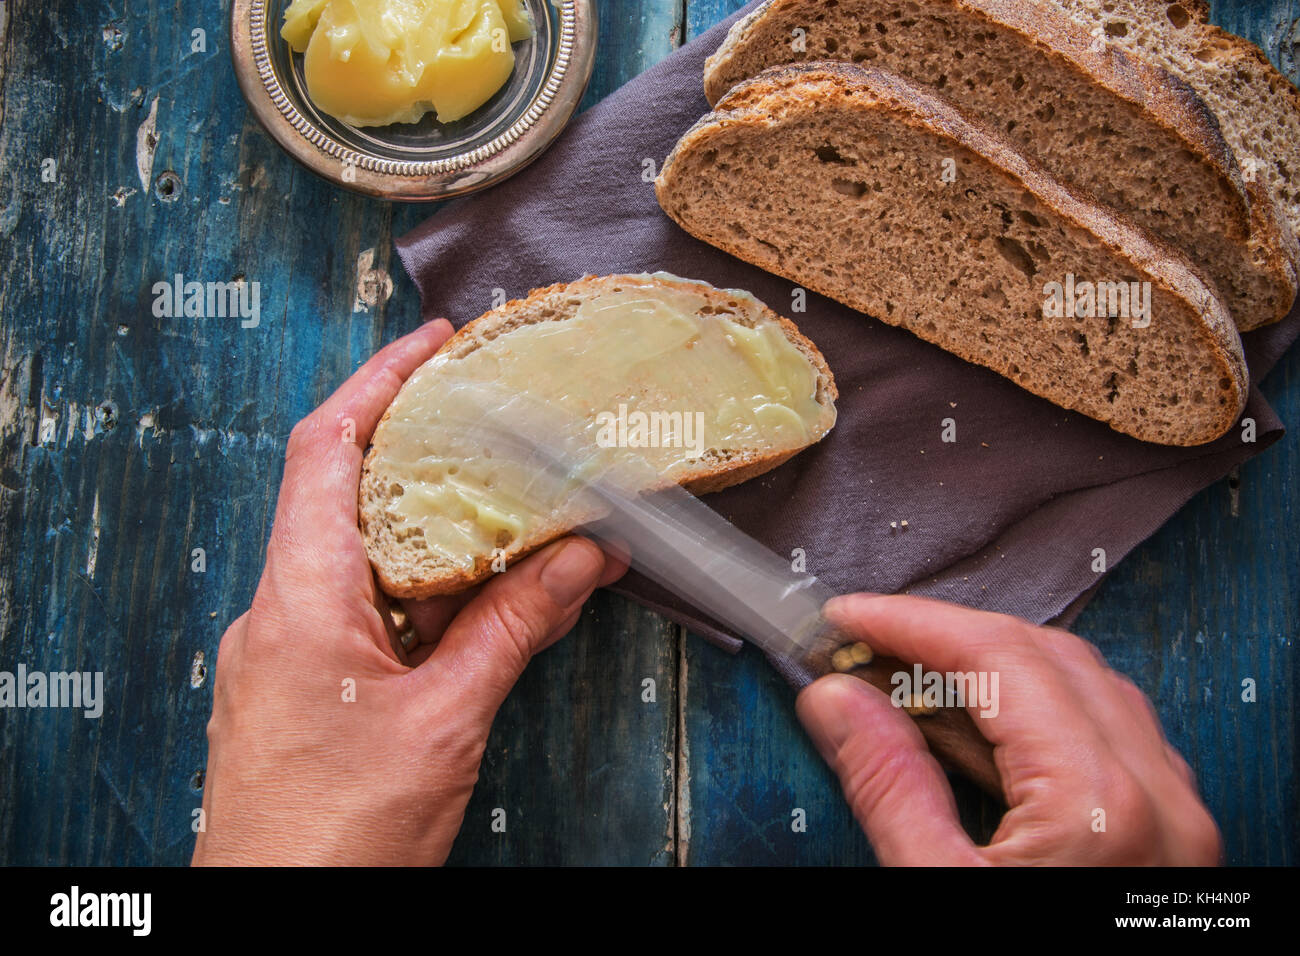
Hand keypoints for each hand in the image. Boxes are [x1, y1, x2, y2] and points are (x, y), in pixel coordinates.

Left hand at [192, 320, 623, 865]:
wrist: (273, 918)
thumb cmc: (336, 835)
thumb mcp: (444, 722)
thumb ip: (509, 631)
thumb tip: (579, 561)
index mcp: (299, 598)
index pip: (327, 451)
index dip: (378, 383)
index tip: (435, 343)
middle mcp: (281, 610)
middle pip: (346, 491)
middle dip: (416, 444)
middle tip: (487, 407)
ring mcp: (289, 650)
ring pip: (361, 554)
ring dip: (429, 524)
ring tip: (502, 498)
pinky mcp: (306, 686)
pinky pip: (364, 607)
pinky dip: (422, 586)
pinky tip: (477, 593)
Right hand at [796, 594, 1220, 865]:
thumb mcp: (936, 896)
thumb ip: (888, 787)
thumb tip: (837, 703)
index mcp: (1101, 802)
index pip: (998, 657)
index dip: (911, 624)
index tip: (847, 619)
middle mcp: (1157, 793)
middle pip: (1045, 656)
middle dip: (946, 638)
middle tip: (865, 648)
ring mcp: (1174, 816)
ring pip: (1080, 690)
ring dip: (988, 673)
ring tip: (903, 686)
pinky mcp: (1167, 840)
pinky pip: (1101, 738)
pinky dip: (1028, 718)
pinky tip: (967, 736)